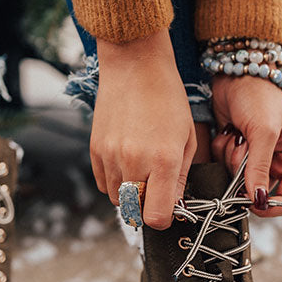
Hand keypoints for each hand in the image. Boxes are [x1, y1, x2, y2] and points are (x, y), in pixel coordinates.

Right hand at [91, 29, 195, 229]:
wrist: (134, 64)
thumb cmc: (168, 97)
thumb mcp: (187, 137)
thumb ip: (181, 176)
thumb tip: (175, 205)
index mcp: (163, 159)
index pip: (157, 217)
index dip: (165, 217)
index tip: (170, 206)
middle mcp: (134, 161)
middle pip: (136, 212)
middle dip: (148, 206)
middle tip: (158, 186)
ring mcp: (110, 156)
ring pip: (119, 200)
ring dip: (131, 194)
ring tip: (143, 169)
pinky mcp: (94, 149)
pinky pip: (103, 184)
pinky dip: (116, 182)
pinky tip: (127, 161)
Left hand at [210, 75, 281, 217]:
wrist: (235, 72)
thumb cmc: (259, 98)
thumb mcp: (264, 132)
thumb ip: (260, 167)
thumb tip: (258, 200)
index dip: (271, 207)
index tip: (252, 200)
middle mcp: (272, 165)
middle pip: (255, 192)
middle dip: (243, 173)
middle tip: (243, 147)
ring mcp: (249, 160)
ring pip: (234, 180)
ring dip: (230, 158)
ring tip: (236, 133)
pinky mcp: (230, 152)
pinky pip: (220, 166)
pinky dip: (220, 151)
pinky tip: (227, 131)